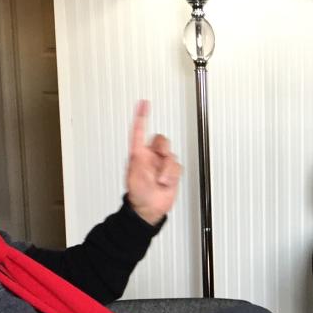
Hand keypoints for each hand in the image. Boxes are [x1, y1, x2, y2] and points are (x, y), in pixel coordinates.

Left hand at [124, 100, 180, 224]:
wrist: (149, 209)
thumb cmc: (138, 194)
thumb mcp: (134, 174)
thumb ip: (140, 159)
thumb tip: (145, 150)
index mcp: (138, 154)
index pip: (139, 130)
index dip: (142, 116)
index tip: (144, 103)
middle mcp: (151, 156)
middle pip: (162, 140)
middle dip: (162, 152)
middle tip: (160, 164)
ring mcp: (162, 164)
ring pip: (171, 155)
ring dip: (167, 170)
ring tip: (161, 180)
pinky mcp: (171, 172)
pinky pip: (177, 166)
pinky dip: (172, 175)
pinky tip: (166, 182)